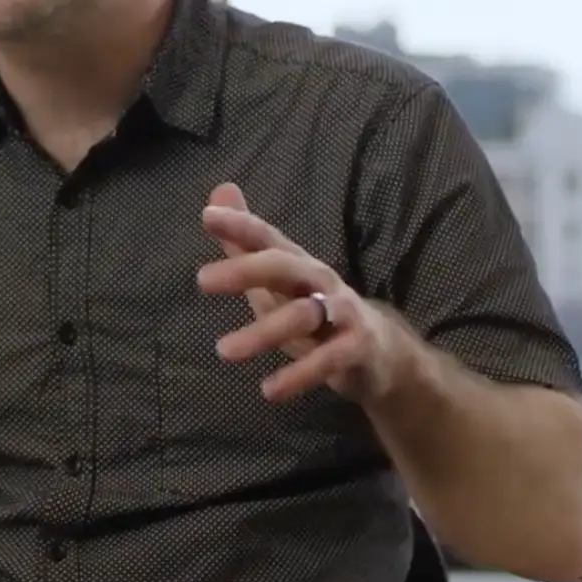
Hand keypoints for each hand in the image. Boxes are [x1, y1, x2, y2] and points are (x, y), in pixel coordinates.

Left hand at [197, 183, 415, 404]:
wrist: (380, 353)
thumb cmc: (316, 311)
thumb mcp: (276, 280)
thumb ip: (245, 243)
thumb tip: (218, 190)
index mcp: (297, 263)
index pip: (267, 238)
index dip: (240, 224)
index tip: (208, 216)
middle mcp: (320, 281)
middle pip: (284, 267)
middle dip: (244, 270)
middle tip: (200, 281)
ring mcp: (342, 312)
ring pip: (302, 316)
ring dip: (262, 333)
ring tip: (223, 352)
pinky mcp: (358, 346)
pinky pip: (328, 360)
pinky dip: (299, 376)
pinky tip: (269, 390)